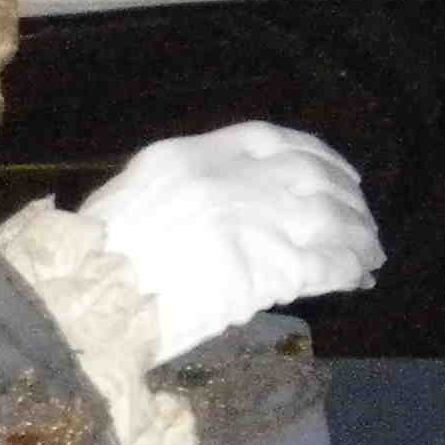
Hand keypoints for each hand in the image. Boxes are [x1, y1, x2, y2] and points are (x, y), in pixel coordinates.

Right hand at [81, 122, 379, 359]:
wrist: (76, 305)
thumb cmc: (80, 264)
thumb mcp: (125, 203)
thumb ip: (176, 193)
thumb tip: (217, 208)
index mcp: (187, 156)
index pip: (270, 139)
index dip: (314, 154)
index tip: (334, 174)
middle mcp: (227, 178)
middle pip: (311, 175)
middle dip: (347, 198)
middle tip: (362, 222)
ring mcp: (250, 220)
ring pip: (329, 218)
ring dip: (357, 236)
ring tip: (368, 256)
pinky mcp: (266, 268)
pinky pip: (327, 263)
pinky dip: (349, 268)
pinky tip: (356, 278)